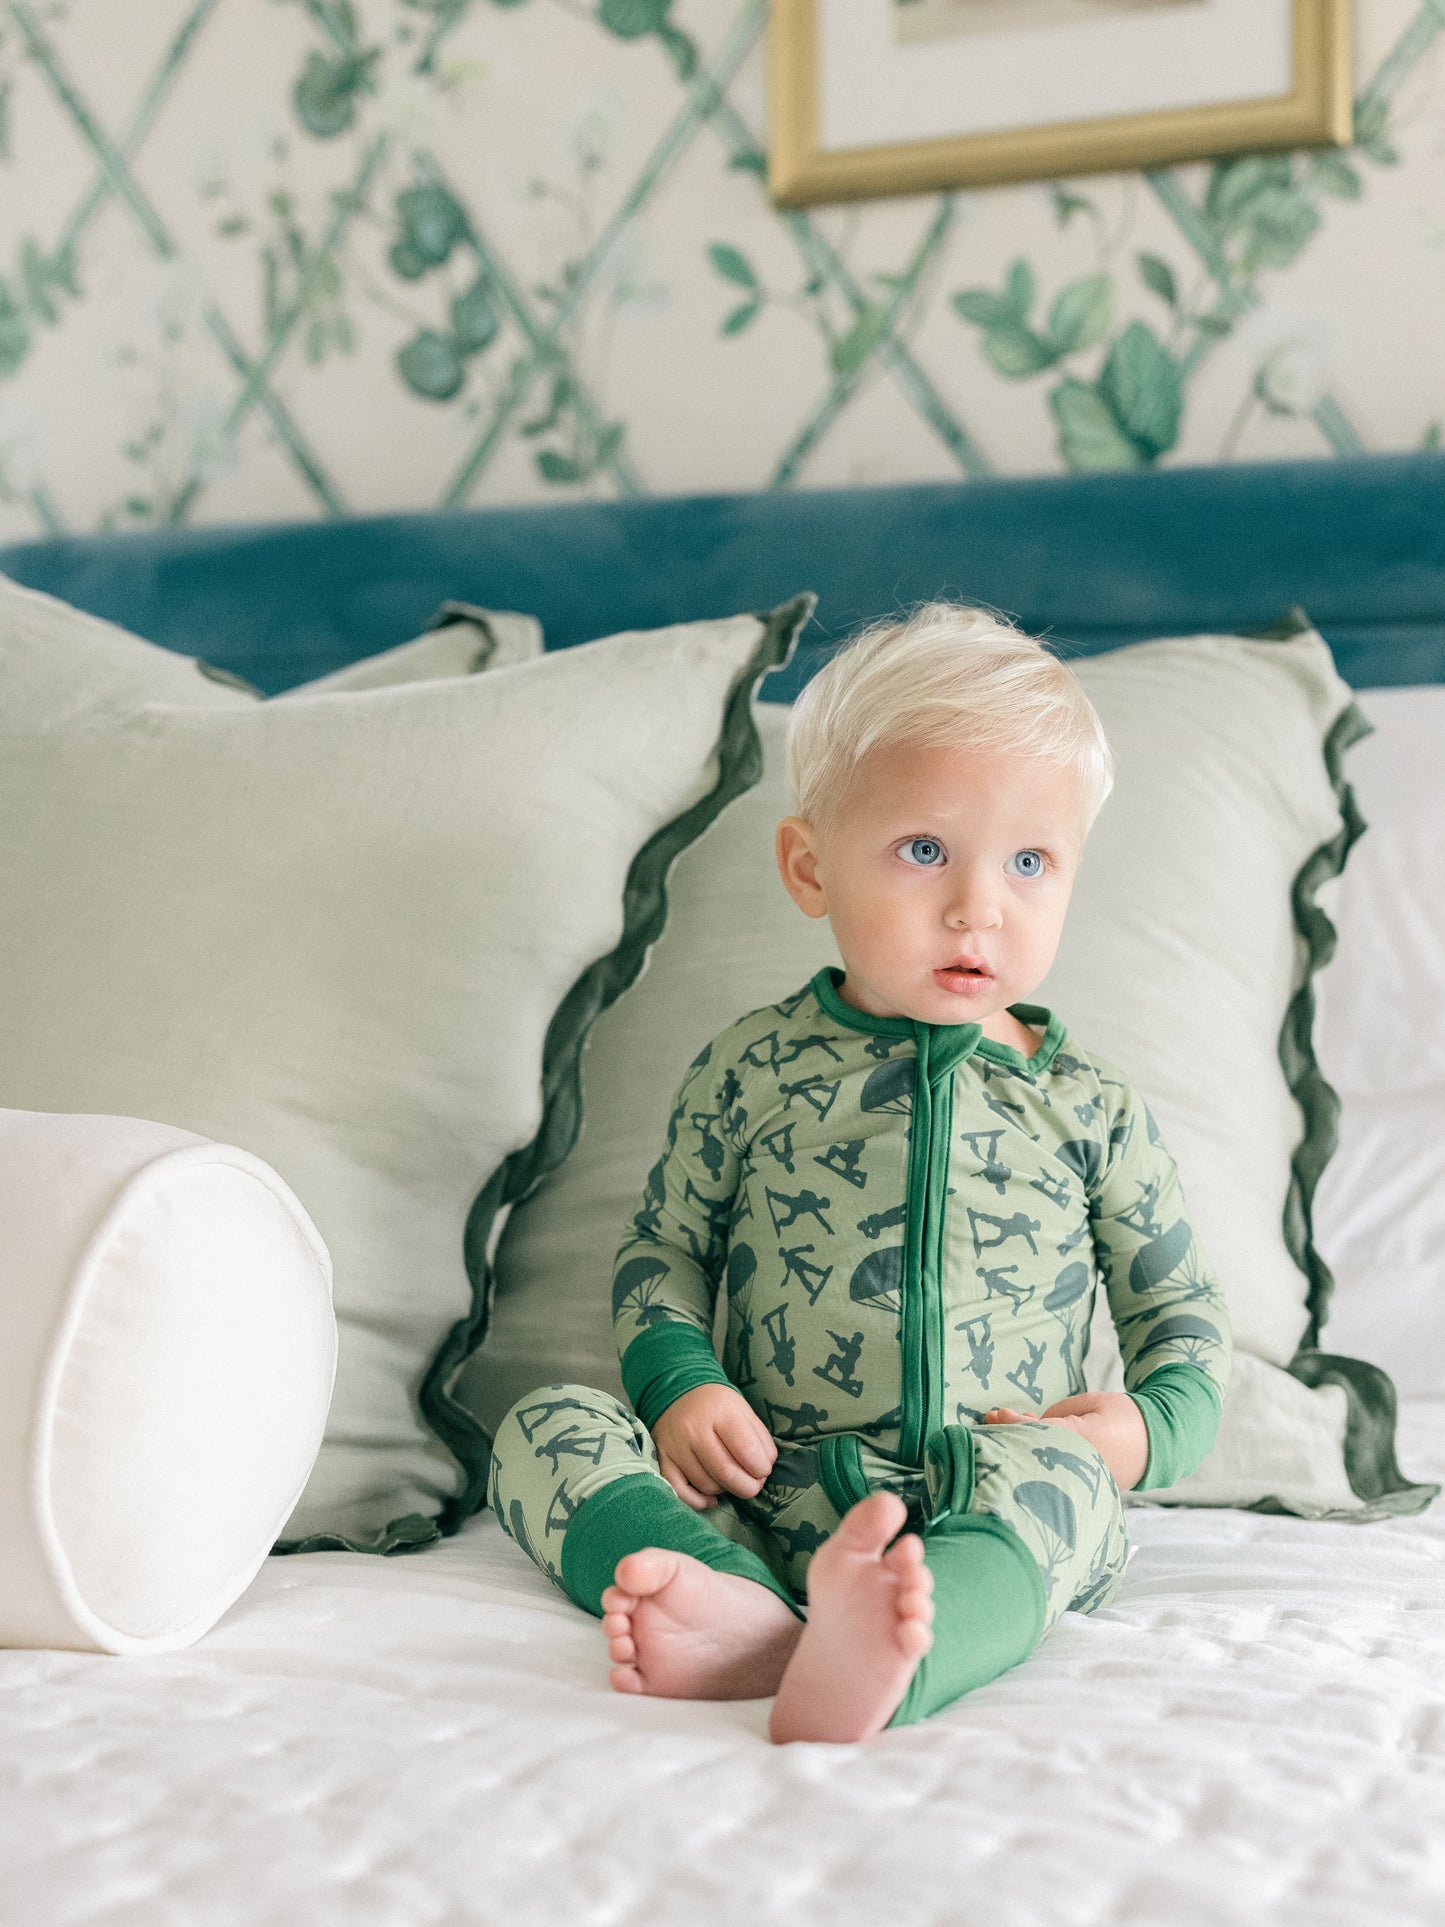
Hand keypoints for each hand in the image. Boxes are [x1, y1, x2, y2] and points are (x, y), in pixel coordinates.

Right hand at [651, 1383, 777, 1510]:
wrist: (677, 1393)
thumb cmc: (717, 1406)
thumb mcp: (743, 1410)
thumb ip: (759, 1438)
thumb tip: (765, 1469)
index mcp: (720, 1411)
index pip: (746, 1449)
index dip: (761, 1468)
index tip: (763, 1470)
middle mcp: (694, 1428)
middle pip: (725, 1472)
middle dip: (747, 1487)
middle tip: (754, 1485)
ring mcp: (675, 1445)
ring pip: (706, 1484)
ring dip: (725, 1490)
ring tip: (730, 1480)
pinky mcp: (662, 1459)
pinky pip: (679, 1492)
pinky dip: (698, 1501)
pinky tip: (711, 1499)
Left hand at [983, 1391, 1149, 1490]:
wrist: (1157, 1442)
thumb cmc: (1123, 1416)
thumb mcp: (1089, 1404)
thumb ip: (1058, 1415)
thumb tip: (1033, 1428)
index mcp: (1082, 1439)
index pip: (1038, 1432)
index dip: (1012, 1425)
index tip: (994, 1415)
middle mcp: (1080, 1465)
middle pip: (1035, 1454)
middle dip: (1010, 1439)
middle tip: (988, 1424)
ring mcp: (1083, 1480)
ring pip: (1043, 1467)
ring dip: (1022, 1450)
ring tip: (1003, 1432)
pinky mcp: (1085, 1488)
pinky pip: (1055, 1474)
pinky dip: (1038, 1462)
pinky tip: (1026, 1447)